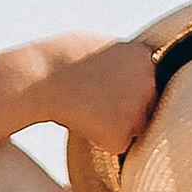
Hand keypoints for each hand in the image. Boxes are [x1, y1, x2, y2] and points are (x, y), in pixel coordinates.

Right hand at [31, 34, 157, 155]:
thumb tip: (126, 73)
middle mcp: (149, 82)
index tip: (108, 89)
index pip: (150, 83)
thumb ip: (122, 61)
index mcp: (145, 57)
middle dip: (127, 110)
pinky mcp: (122, 134)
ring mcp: (137, 109)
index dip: (129, 90)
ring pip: (134, 128)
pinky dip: (101, 141)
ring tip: (86, 109)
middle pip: (147, 107)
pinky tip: (83, 123)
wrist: (41, 77)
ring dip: (114, 126)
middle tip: (96, 101)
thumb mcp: (101, 46)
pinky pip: (117, 145)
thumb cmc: (62, 58)